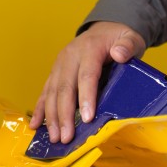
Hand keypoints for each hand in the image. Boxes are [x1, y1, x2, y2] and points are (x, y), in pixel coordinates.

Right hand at [29, 21, 145, 143]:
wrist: (104, 29)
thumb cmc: (118, 38)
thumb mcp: (131, 37)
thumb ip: (128, 45)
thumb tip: (119, 54)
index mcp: (90, 48)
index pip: (87, 74)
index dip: (86, 97)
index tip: (88, 118)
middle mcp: (71, 56)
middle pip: (65, 87)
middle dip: (65, 114)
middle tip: (67, 137)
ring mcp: (60, 64)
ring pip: (52, 92)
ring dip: (51, 117)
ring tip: (54, 138)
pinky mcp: (55, 72)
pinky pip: (45, 91)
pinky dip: (39, 109)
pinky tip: (35, 125)